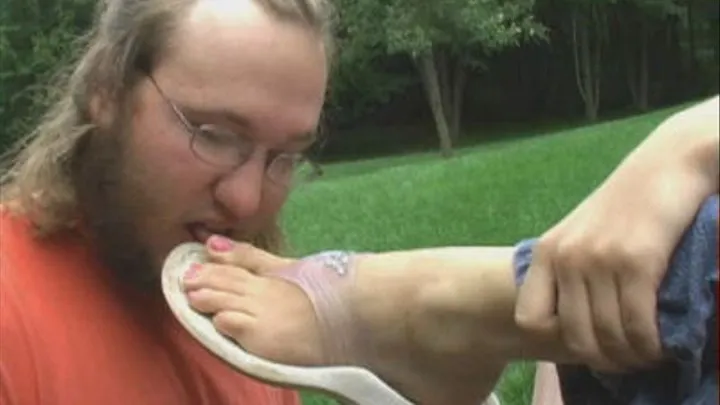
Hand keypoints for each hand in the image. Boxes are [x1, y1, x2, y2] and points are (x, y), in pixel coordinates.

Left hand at [514, 98, 718, 371]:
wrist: (668, 164)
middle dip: (604, 360)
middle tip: (627, 361)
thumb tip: (573, 325)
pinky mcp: (635, 261)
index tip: (588, 338)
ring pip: (608, 337)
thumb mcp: (581, 233)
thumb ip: (568, 270)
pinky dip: (651, 345)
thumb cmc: (627, 204)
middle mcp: (566, 257)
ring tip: (647, 355)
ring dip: (632, 357)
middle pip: (575, 338)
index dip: (557, 338)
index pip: (530, 318)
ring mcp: (598, 259)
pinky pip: (637, 325)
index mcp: (548, 252)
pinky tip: (660, 344)